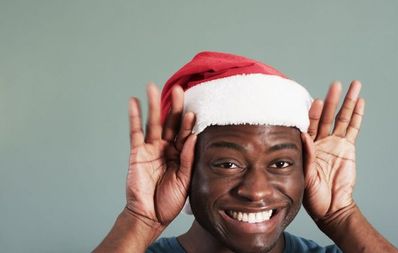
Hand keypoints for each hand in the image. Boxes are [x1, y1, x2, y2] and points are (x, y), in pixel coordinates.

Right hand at [126, 83, 195, 226]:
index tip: (194, 110)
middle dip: (175, 106)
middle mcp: (167, 148)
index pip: (186, 134)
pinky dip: (134, 117)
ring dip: (154, 105)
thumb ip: (188, 158)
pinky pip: (135, 132)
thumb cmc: (169, 201)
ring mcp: (151, 149)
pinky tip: (134, 102)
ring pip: (154, 122)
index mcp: (181, 154)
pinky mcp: (137, 153)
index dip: (188, 123)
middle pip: (171, 122)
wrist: (150, 216)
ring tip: (153, 87)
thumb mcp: (185, 180)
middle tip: (179, 89)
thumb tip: (194, 137)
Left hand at [302, 80, 363, 220]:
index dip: (313, 112)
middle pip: (326, 115)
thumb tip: (302, 134)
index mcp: (307, 145)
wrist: (331, 207)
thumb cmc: (313, 195)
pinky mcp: (348, 148)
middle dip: (332, 100)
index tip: (316, 101)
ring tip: (354, 85)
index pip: (310, 124)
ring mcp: (335, 142)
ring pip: (342, 118)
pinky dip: (357, 115)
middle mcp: (320, 140)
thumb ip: (307, 155)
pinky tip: (360, 102)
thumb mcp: (306, 175)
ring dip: (347, 102)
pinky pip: (353, 128)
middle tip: (335, 85)